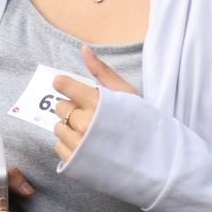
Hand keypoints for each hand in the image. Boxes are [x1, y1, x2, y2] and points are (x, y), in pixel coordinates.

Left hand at [53, 44, 136, 164]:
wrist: (152, 163)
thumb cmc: (141, 124)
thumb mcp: (127, 94)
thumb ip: (102, 72)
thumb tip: (84, 49)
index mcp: (97, 103)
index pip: (64, 86)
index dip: (64, 85)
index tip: (68, 88)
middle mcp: (85, 124)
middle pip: (60, 107)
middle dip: (73, 108)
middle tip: (92, 116)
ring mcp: (79, 145)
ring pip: (58, 128)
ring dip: (70, 128)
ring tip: (91, 134)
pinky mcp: (75, 163)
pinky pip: (59, 147)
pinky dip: (70, 146)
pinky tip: (88, 147)